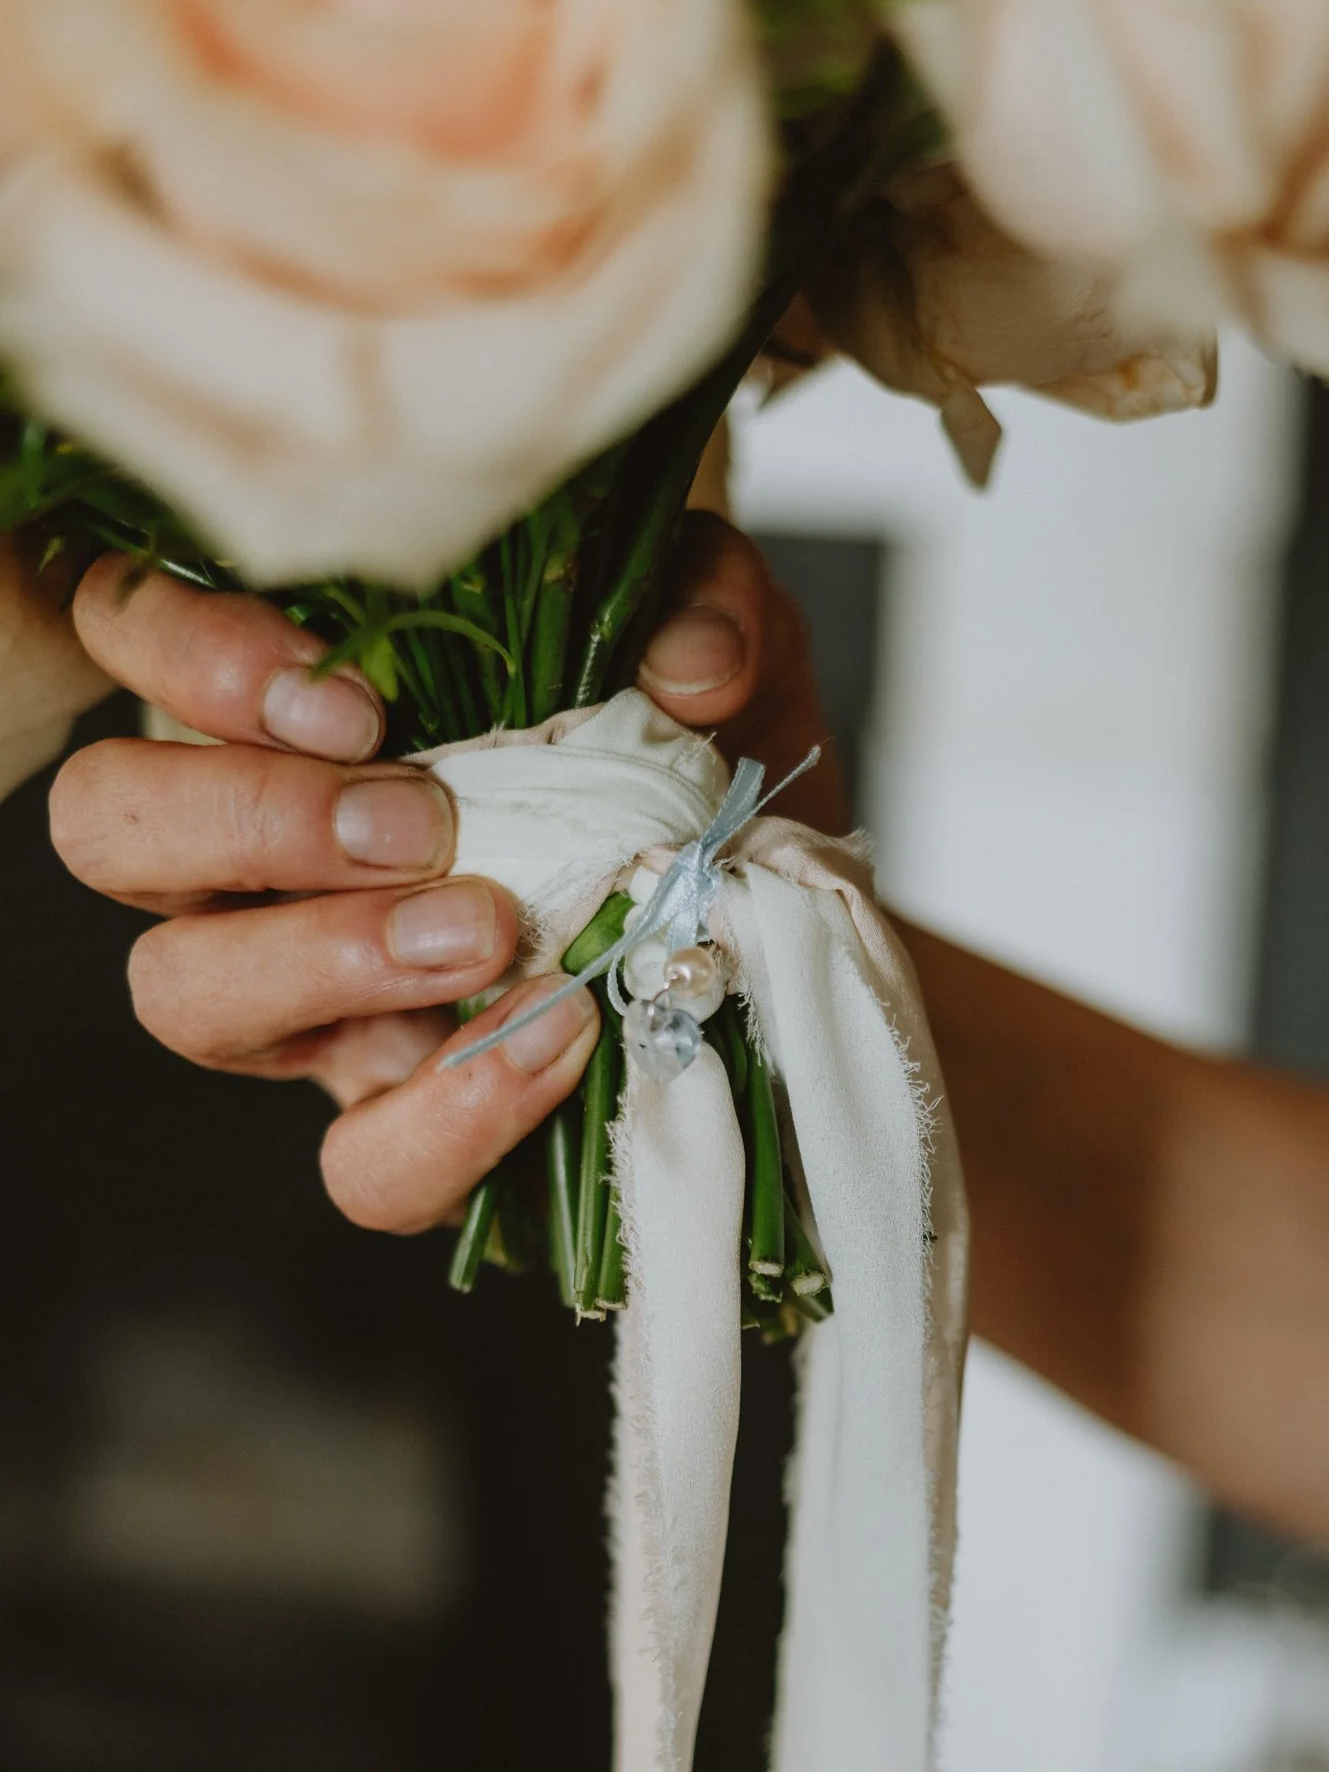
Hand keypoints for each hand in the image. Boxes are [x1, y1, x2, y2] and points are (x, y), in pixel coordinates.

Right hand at [46, 513, 838, 1232]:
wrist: (778, 915)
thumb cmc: (693, 759)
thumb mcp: (717, 642)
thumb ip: (701, 604)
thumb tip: (684, 664)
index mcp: (295, 702)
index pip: (132, 631)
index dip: (188, 652)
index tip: (352, 697)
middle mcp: (261, 851)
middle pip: (108, 824)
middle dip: (247, 816)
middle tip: (417, 823)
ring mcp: (314, 1000)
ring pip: (182, 992)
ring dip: (319, 955)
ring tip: (481, 933)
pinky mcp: (405, 1126)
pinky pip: (359, 1167)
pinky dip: (446, 1119)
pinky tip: (546, 1045)